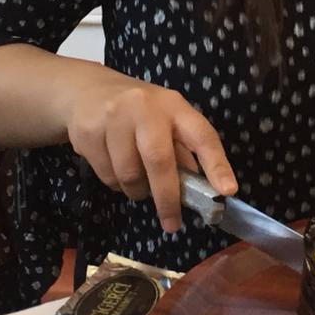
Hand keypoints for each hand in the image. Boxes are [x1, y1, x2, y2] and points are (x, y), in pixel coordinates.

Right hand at [62, 70, 236, 233]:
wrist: (88, 91)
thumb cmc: (139, 112)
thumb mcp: (167, 121)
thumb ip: (183, 151)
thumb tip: (202, 191)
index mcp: (174, 106)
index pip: (202, 135)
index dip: (216, 164)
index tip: (226, 191)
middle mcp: (145, 108)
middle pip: (159, 159)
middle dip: (167, 197)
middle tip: (172, 223)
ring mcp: (114, 118)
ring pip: (128, 174)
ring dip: (138, 191)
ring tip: (139, 184)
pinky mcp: (88, 132)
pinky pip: (106, 175)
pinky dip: (116, 184)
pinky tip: (116, 169)